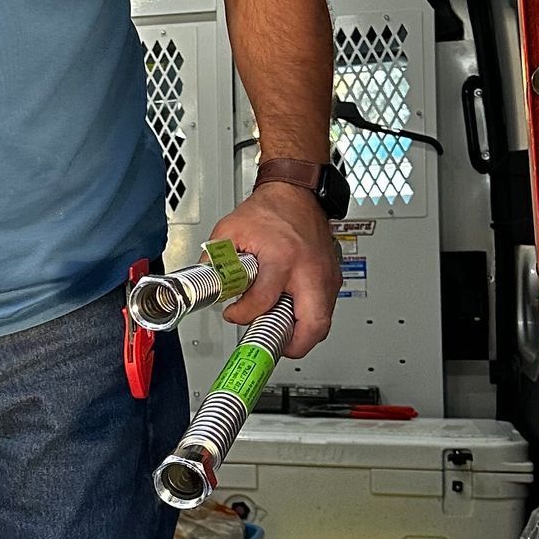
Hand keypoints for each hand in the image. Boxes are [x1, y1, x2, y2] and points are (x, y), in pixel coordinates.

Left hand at [209, 182, 341, 359]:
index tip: (234, 314)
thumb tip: (205, 283)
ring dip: (302, 333)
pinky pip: (326, 308)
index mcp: (282, 258)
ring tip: (277, 329)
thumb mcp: (230, 230)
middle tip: (272, 345)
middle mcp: (309, 270)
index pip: (263, 302)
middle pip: (313, 325)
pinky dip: (310, 318)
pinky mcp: (333, 277)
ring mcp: (326, 276)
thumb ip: (215, 260)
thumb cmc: (269, 210)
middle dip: (293, 345)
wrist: (297, 193)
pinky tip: (289, 313)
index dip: (243, 315)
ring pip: (324, 322)